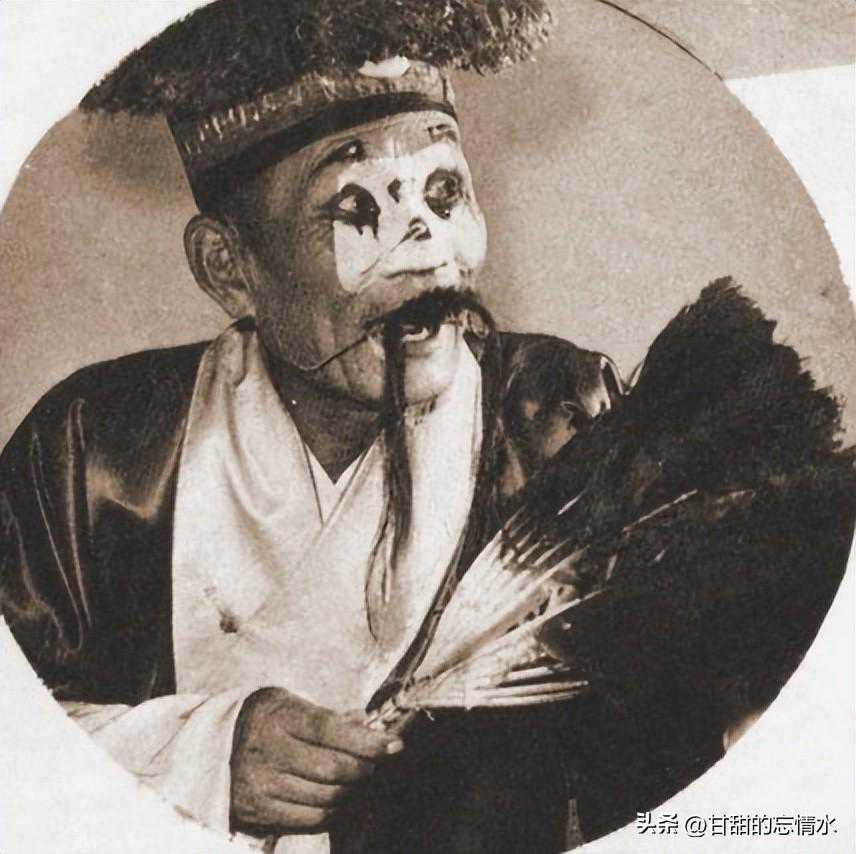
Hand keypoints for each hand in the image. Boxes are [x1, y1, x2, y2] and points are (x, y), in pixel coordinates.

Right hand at [230, 687, 402, 835]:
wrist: (214, 746)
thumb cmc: (265, 719)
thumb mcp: (291, 703)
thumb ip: (328, 716)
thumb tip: (366, 725)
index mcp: (278, 715)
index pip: (330, 729)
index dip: (366, 740)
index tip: (394, 745)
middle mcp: (266, 750)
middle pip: (332, 768)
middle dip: (363, 768)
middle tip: (372, 763)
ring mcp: (260, 784)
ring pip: (325, 796)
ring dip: (350, 790)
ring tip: (354, 779)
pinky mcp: (257, 811)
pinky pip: (309, 819)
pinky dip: (332, 810)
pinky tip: (336, 797)